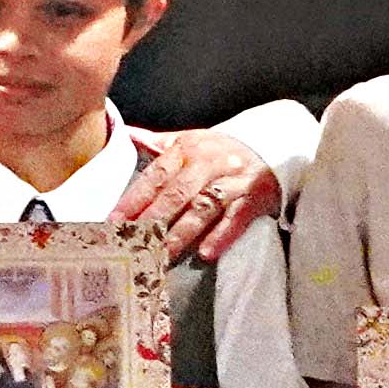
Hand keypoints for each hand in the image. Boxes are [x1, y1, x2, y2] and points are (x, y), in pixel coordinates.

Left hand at [112, 130, 283, 264]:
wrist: (274, 146)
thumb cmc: (223, 150)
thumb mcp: (191, 140)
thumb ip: (159, 143)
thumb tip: (126, 134)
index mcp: (188, 148)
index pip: (156, 175)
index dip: (135, 198)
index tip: (115, 219)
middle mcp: (208, 163)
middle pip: (176, 193)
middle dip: (152, 218)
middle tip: (132, 241)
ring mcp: (232, 180)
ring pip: (203, 206)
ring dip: (181, 232)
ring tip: (162, 253)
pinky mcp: (254, 197)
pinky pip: (236, 218)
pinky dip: (221, 235)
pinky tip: (205, 253)